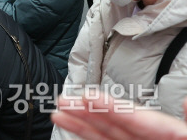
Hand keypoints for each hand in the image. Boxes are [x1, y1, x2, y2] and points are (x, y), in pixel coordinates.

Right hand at [51, 93, 186, 139]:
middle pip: (117, 125)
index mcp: (171, 138)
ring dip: (82, 126)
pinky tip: (75, 131)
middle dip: (88, 112)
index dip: (111, 107)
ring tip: (60, 114)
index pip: (138, 119)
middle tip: (65, 100)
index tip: (88, 97)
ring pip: (107, 139)